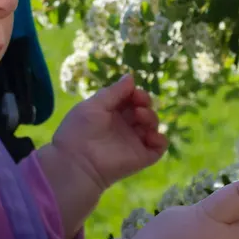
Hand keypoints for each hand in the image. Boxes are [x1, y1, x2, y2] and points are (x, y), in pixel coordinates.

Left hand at [50, 74, 167, 194]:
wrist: (77, 162)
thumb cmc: (80, 130)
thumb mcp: (94, 105)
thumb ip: (114, 91)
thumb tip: (130, 77)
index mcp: (111, 114)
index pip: (130, 99)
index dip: (135, 93)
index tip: (133, 92)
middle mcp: (124, 127)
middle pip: (143, 109)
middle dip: (145, 102)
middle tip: (139, 103)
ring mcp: (134, 142)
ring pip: (152, 125)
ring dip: (151, 116)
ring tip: (140, 117)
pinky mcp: (142, 157)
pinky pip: (159, 146)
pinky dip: (160, 139)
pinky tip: (150, 134)